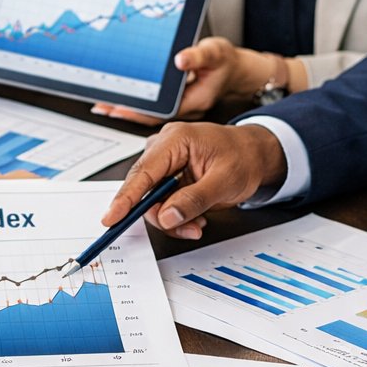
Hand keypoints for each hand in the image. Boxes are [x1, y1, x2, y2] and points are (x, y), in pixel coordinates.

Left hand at [91, 38, 276, 124]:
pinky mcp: (176, 101)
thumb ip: (198, 56)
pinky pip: (153, 105)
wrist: (238, 70)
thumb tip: (180, 58)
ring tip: (104, 105)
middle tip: (102, 106)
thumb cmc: (226, 62)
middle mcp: (184, 107)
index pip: (160, 109)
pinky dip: (136, 102)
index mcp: (194, 100)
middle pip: (150, 114)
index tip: (118, 107)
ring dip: (128, 108)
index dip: (138, 110)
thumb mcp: (215, 53)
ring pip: (149, 111)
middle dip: (125, 111)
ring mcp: (179, 106)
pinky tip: (121, 98)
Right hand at [101, 122, 285, 239]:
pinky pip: (162, 202)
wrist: (255, 155)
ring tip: (198, 222)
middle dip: (162, 214)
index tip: (112, 218)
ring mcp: (165, 163)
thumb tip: (166, 215)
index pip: (143, 172)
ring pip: (153, 201)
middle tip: (186, 227)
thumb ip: (194, 199)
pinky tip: (196, 216)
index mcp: (175, 140)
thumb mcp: (225, 180)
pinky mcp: (169, 176)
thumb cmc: (243, 157)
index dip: (126, 198)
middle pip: (144, 190)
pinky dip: (177, 215)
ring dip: (173, 218)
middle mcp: (164, 148)